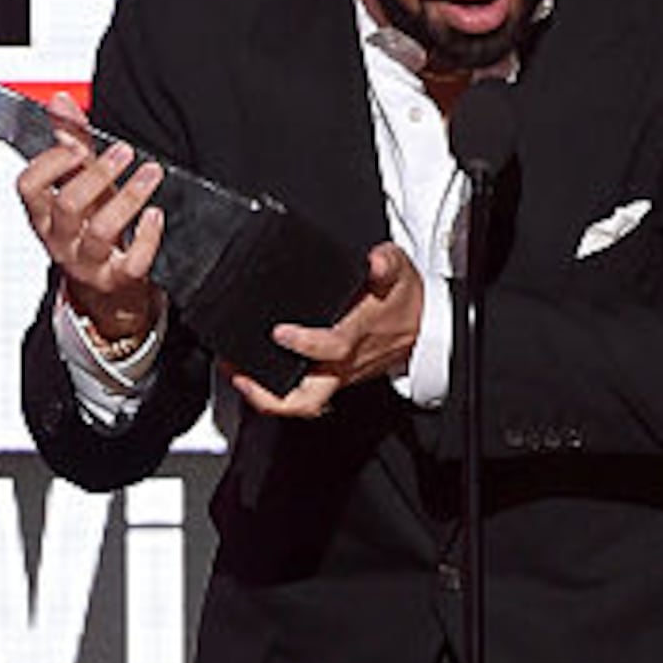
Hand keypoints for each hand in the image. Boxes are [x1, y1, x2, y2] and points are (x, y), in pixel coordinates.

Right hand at [15, 133, 167, 343]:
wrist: (109, 286)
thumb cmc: (92, 228)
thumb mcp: (79, 184)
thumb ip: (70, 142)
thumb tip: (60, 101)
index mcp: (43, 214)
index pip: (28, 187)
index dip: (50, 164)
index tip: (75, 145)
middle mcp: (60, 240)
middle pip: (69, 205)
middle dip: (98, 174)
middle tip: (124, 152)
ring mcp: (87, 263)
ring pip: (102, 231)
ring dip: (129, 198)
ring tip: (151, 173)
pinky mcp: (117, 280)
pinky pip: (132, 262)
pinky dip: (147, 237)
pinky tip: (155, 215)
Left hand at [226, 244, 421, 418]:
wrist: (425, 327)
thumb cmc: (406, 301)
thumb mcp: (400, 271)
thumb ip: (387, 262)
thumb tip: (375, 260)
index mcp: (358, 335)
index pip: (332, 347)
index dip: (305, 344)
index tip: (279, 333)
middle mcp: (344, 364)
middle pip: (308, 399)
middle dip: (271, 395)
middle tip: (241, 375)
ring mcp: (338, 377)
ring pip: (302, 402)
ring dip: (266, 396)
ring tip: (237, 375)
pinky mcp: (334, 379)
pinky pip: (303, 393)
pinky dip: (277, 388)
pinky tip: (256, 371)